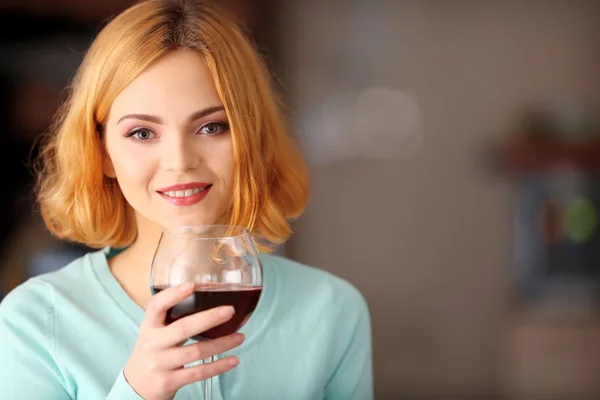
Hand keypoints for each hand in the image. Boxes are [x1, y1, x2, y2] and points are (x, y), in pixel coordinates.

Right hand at [124, 282, 243, 399]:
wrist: (136, 387)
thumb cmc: (153, 353)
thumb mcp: (154, 333)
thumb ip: (172, 319)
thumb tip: (208, 299)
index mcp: (149, 327)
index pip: (156, 306)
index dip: (173, 294)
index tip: (192, 285)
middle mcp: (153, 344)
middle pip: (183, 328)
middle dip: (209, 318)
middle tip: (229, 310)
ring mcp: (160, 364)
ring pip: (195, 351)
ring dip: (221, 344)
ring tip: (240, 337)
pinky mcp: (168, 382)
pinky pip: (198, 373)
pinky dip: (218, 366)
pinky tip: (233, 360)